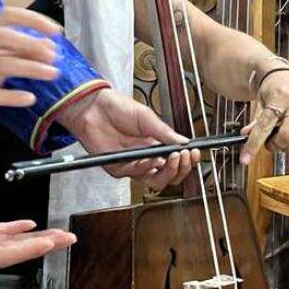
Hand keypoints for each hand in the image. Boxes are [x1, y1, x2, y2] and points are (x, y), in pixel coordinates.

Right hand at [0, 8, 63, 129]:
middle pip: (1, 35)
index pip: (4, 15)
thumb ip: (15, 52)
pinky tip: (30, 98)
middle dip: (31, 43)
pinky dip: (12, 96)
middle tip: (54, 56)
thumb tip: (48, 45)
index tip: (56, 30)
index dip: (32, 20)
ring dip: (30, 68)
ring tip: (52, 74)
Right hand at [0, 217, 75, 269]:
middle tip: (70, 239)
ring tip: (59, 235)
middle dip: (44, 245)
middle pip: (17, 250)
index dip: (29, 250)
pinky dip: (15, 228)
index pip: (5, 253)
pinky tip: (29, 225)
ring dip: (36, 238)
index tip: (50, 244)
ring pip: (13, 241)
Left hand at [60, 87, 199, 189]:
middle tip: (184, 158)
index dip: (187, 160)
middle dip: (181, 169)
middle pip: (169, 175)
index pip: (177, 160)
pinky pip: (135, 174)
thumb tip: (184, 142)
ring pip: (155, 181)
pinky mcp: (118, 168)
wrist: (94, 107)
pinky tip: (151, 158)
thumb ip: (165, 132)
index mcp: (156, 144)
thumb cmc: (117, 109)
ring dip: (166, 171)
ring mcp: (133, 164)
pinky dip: (145, 167)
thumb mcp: (146, 117)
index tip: (194, 153)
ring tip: (171, 158)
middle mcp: (146, 157)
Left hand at [241, 69, 288, 165]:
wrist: (288, 75)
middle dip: (275, 145)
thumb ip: (255, 121)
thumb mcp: (260, 101)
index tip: (245, 159)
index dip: (254, 144)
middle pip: (287, 136)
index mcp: (280, 95)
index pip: (265, 126)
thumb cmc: (273, 88)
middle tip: (269, 143)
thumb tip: (246, 136)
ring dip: (288, 147)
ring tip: (282, 140)